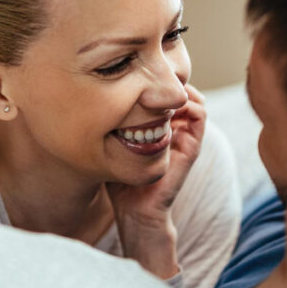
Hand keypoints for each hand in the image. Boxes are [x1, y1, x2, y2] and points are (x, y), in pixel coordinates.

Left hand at [106, 84, 206, 278]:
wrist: (134, 210)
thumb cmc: (119, 179)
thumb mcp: (110, 143)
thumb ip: (107, 121)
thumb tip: (86, 95)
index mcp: (158, 125)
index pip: (163, 90)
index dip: (153, 78)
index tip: (133, 77)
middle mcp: (175, 127)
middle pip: (178, 88)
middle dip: (165, 79)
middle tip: (144, 79)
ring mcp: (186, 135)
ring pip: (193, 96)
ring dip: (177, 89)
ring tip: (155, 91)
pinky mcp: (192, 145)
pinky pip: (200, 114)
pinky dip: (187, 103)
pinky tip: (163, 107)